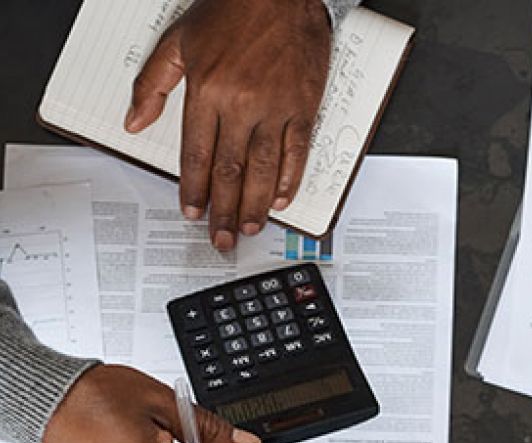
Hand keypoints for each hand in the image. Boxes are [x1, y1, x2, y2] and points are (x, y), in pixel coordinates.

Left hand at [125, 0, 331, 250]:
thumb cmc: (232, 9)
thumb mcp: (179, 40)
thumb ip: (153, 84)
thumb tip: (135, 121)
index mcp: (208, 90)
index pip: (197, 154)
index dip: (194, 189)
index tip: (193, 212)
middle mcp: (241, 103)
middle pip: (230, 171)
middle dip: (224, 210)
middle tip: (223, 238)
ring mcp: (276, 107)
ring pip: (264, 168)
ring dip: (256, 204)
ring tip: (250, 227)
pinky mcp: (303, 105)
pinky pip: (297, 150)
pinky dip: (289, 177)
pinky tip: (281, 197)